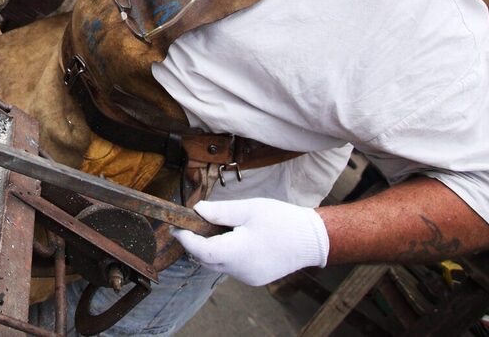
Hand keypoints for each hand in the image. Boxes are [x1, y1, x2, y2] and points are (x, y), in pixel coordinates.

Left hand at [172, 198, 328, 286]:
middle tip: (190, 225)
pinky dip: (226, 254)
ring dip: (211, 249)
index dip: (186, 240)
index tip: (176, 228)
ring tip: (216, 228)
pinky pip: (231, 267)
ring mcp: (248, 277)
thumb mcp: (249, 209)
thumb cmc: (282, 221)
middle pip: (207, 260)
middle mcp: (241, 270)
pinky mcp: (254, 278)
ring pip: (218, 265)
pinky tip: (233, 239)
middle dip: (196, 244)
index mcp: (238, 253)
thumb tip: (197, 211)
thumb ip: (220, 212)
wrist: (312, 239)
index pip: (201, 251)